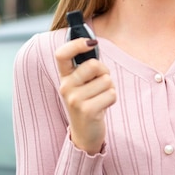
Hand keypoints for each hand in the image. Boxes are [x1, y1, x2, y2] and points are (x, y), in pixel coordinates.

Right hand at [55, 38, 115, 154]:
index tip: (91, 42)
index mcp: (64, 77)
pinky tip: (102, 107)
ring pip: (106, 80)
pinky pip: (111, 94)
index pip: (62, 54)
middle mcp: (66, 87)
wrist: (85, 133)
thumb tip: (92, 42)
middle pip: (94, 65)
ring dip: (109, 88)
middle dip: (104, 72)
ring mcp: (75, 99)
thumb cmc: (88, 101)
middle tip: (99, 85)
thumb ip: (86, 65)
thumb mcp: (83, 83)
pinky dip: (112, 99)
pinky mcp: (87, 110)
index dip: (76, 44)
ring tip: (99, 98)